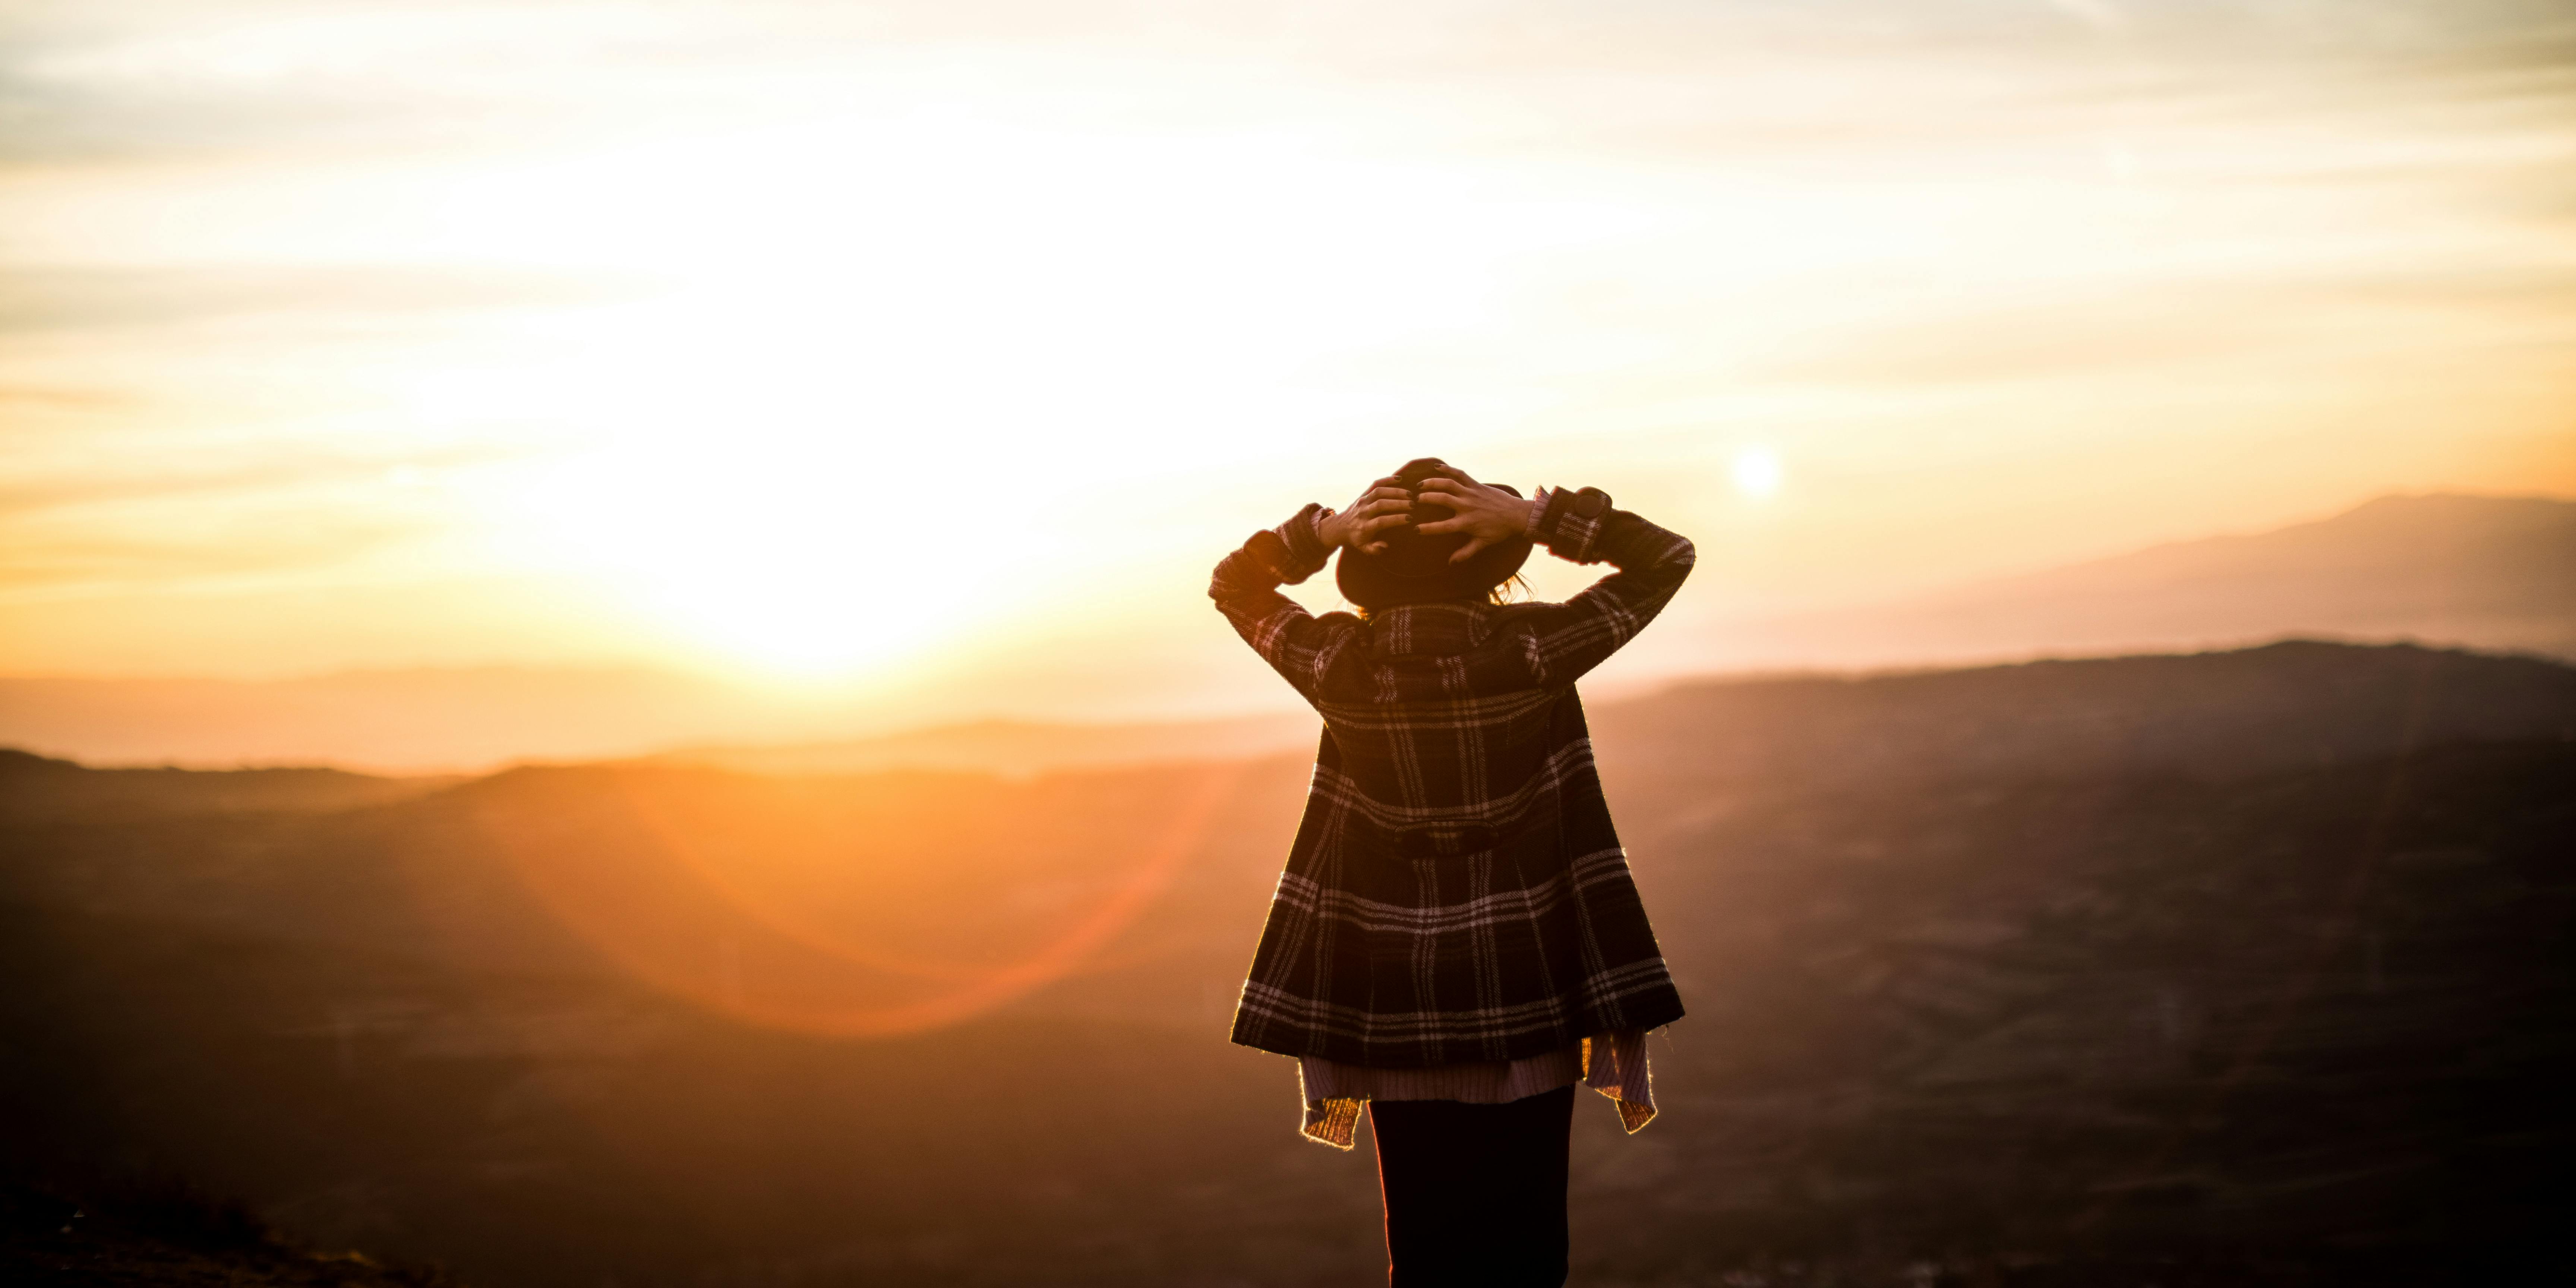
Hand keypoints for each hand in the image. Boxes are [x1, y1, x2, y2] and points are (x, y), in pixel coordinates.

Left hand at [1318, 480, 1414, 554]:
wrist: (1339, 527)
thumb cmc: (1356, 539)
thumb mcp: (1363, 548)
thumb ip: (1374, 549)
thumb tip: (1384, 546)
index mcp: (1364, 527)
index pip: (1381, 521)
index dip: (1396, 519)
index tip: (1409, 518)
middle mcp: (1363, 512)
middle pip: (1381, 504)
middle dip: (1398, 503)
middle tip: (1413, 504)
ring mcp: (1362, 501)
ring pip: (1379, 492)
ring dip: (1395, 492)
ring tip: (1410, 494)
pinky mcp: (1363, 494)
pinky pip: (1375, 484)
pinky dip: (1386, 480)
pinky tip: (1399, 479)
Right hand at [1413, 468, 1534, 562]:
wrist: (1517, 515)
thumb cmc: (1499, 530)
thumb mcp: (1483, 543)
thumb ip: (1465, 553)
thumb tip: (1450, 563)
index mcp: (1467, 522)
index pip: (1443, 526)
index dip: (1428, 528)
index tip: (1415, 529)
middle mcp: (1467, 506)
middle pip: (1442, 499)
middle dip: (1426, 498)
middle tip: (1414, 500)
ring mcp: (1471, 493)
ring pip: (1448, 484)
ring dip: (1433, 483)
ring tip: (1420, 485)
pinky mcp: (1476, 485)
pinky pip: (1460, 474)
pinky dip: (1448, 469)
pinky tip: (1437, 467)